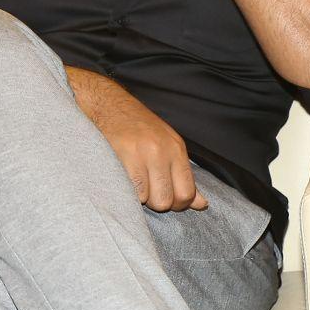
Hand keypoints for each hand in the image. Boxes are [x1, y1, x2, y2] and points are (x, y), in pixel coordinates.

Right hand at [69, 68, 208, 211]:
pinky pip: (127, 191)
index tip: (166, 200)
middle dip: (156, 203)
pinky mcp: (120, 154)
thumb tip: (202, 205)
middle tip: (146, 191)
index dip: (178, 205)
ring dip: (138, 197)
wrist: (108, 105)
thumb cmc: (139, 129)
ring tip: (132, 183)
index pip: (187, 193)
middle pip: (166, 200)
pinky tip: (121, 180)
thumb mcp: (168, 147)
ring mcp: (141, 153)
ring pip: (146, 199)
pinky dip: (124, 192)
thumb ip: (183, 177)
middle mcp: (162, 151)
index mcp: (177, 150)